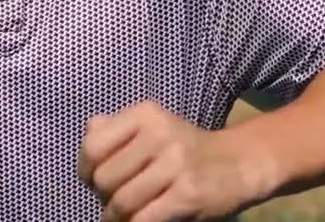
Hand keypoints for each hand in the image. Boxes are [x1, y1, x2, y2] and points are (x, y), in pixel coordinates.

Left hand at [77, 100, 275, 221]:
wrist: (239, 164)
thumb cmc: (185, 147)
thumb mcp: (152, 126)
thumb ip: (116, 128)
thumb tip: (88, 133)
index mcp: (145, 113)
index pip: (93, 145)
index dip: (85, 169)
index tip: (91, 180)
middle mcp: (159, 134)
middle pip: (105, 176)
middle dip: (102, 195)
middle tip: (109, 201)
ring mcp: (175, 164)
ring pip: (123, 201)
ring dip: (115, 216)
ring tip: (117, 217)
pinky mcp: (189, 194)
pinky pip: (145, 218)